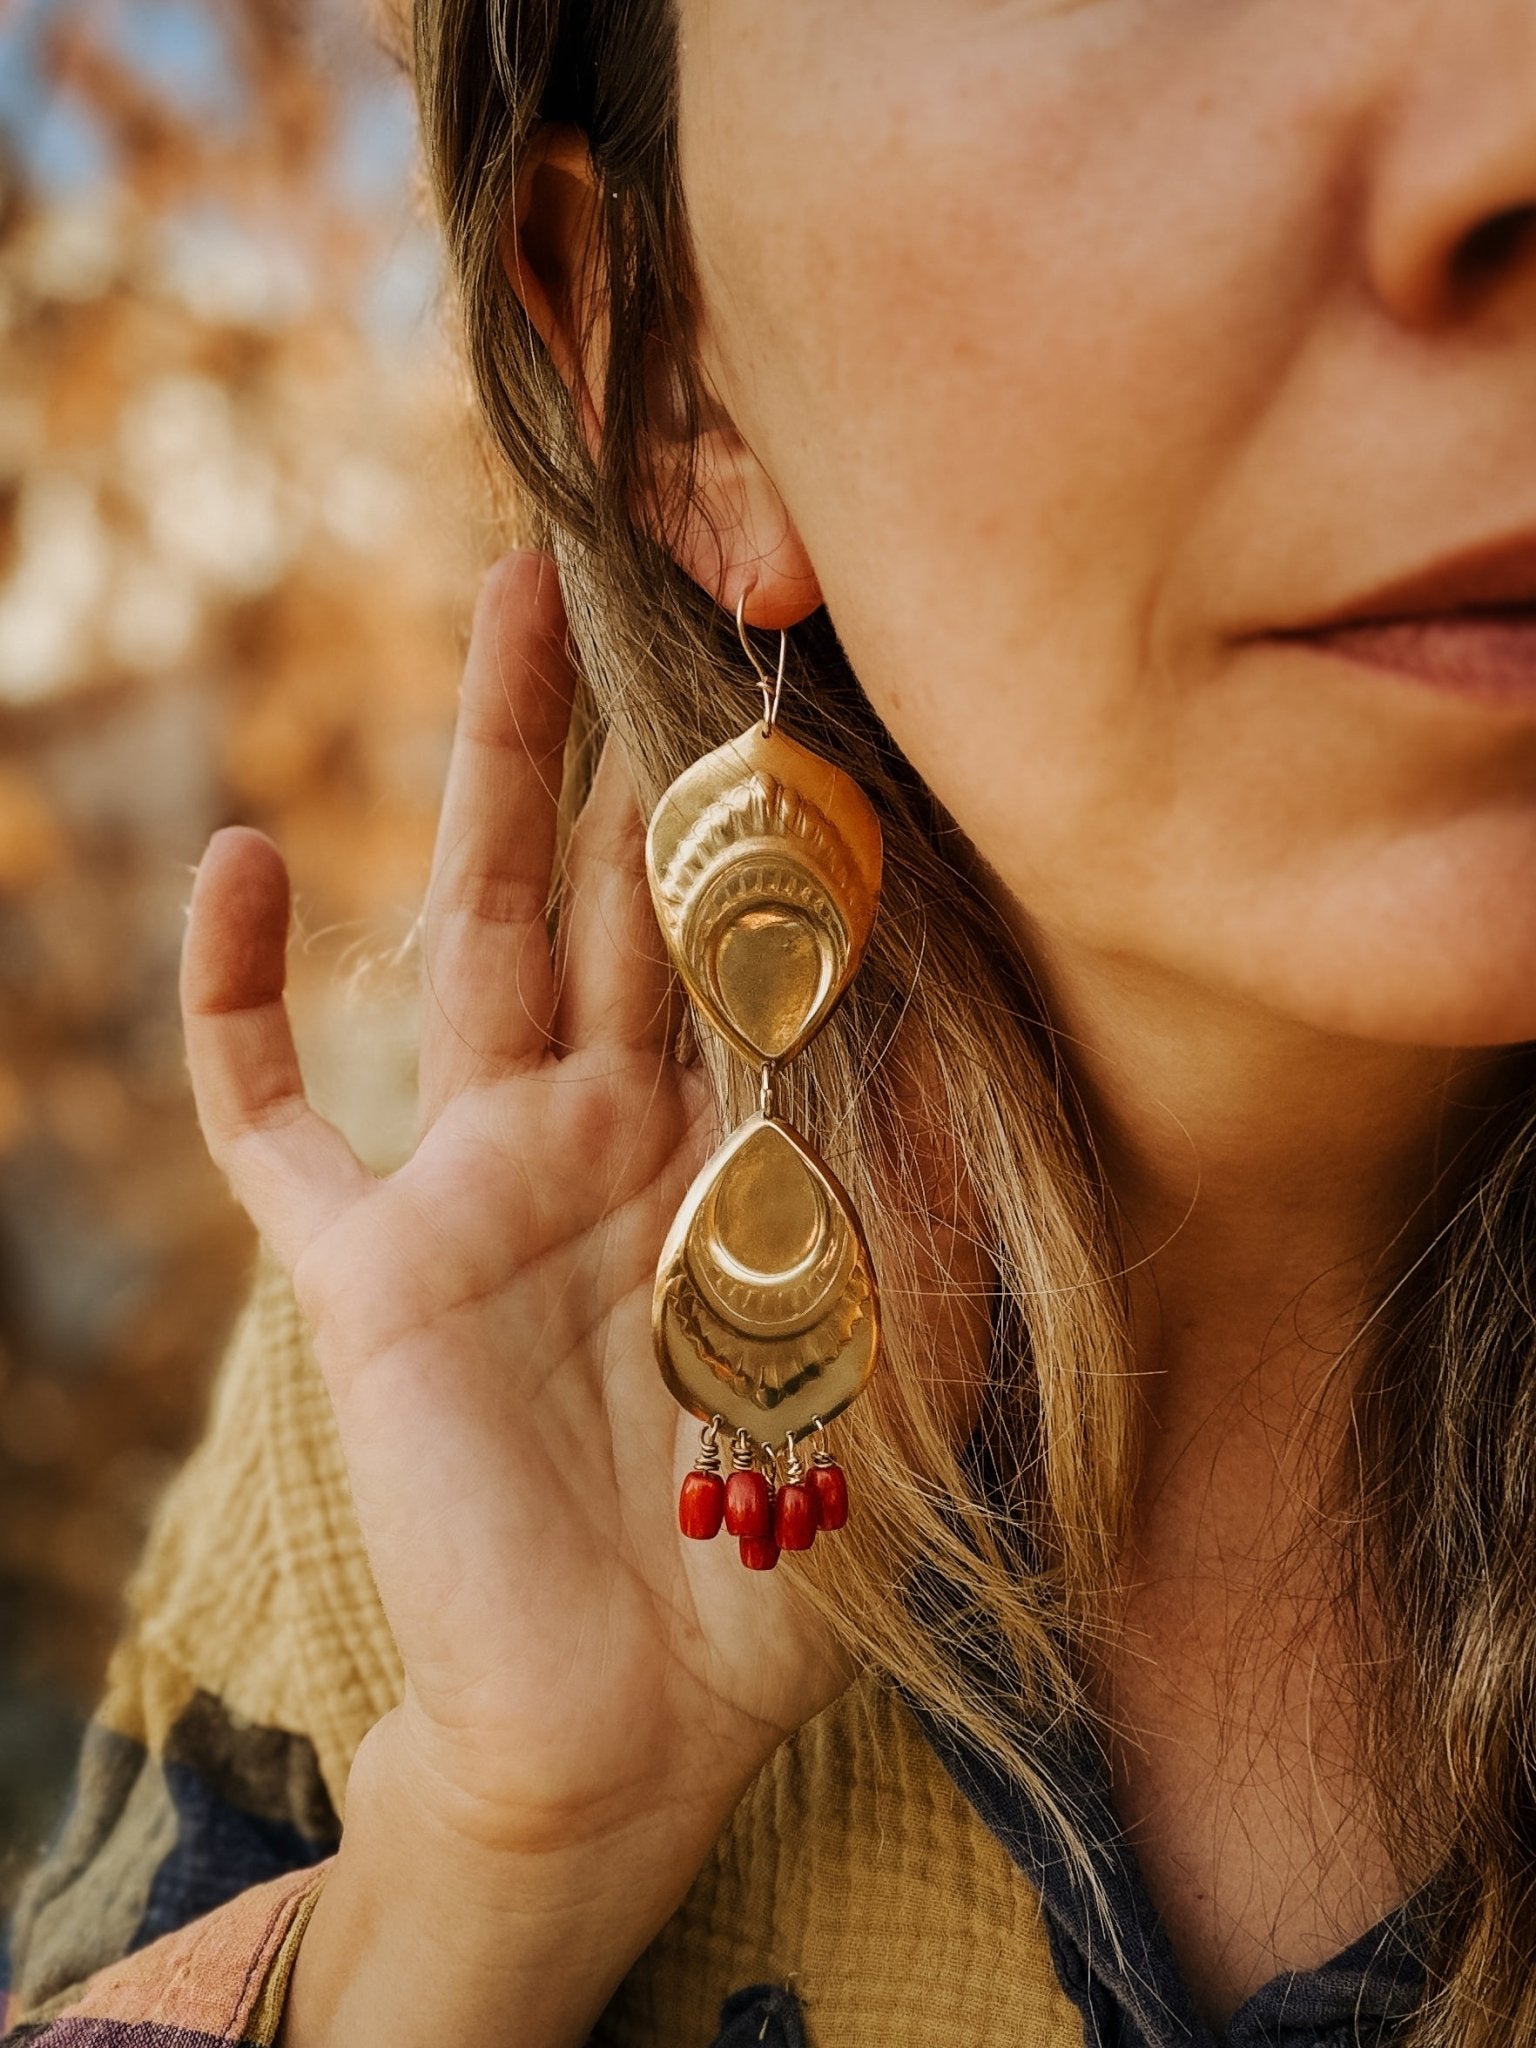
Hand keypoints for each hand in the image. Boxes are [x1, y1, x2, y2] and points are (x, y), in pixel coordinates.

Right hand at [180, 552, 850, 1863]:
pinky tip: (239, 859)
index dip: (777, 812)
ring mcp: (472, 1185)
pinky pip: (272, 1113)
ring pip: (472, 934)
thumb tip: (980, 1069)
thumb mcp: (888, 1383)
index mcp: (727, 1157)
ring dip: (485, 772)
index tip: (814, 669)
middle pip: (617, 886)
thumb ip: (921, 1226)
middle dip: (635, 730)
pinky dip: (237, 998)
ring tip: (502, 602)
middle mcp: (600, 1136)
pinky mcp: (362, 1266)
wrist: (628, 1723)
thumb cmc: (769, 1571)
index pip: (750, 944)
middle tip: (653, 559)